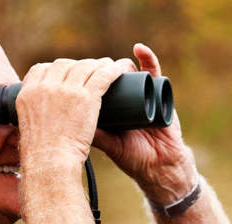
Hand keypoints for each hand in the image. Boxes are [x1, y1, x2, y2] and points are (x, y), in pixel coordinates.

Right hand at [15, 57, 133, 174]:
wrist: (50, 161)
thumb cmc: (41, 154)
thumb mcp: (27, 127)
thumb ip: (33, 116)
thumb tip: (41, 117)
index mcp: (28, 92)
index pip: (41, 69)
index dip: (56, 69)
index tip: (66, 74)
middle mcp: (45, 86)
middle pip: (64, 65)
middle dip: (78, 65)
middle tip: (90, 70)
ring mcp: (66, 90)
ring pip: (85, 67)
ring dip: (98, 64)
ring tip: (108, 67)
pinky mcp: (86, 97)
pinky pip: (103, 75)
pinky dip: (113, 70)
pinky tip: (119, 69)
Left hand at [93, 44, 197, 204]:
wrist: (161, 166)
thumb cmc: (135, 159)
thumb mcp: (111, 146)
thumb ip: (96, 135)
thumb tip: (70, 124)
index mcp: (113, 110)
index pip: (97, 89)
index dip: (89, 80)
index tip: (78, 73)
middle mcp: (127, 99)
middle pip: (112, 79)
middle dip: (103, 70)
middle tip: (94, 68)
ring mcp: (143, 94)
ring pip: (130, 72)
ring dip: (121, 64)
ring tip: (113, 65)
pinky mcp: (159, 91)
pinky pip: (154, 71)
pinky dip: (148, 58)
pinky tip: (139, 49)